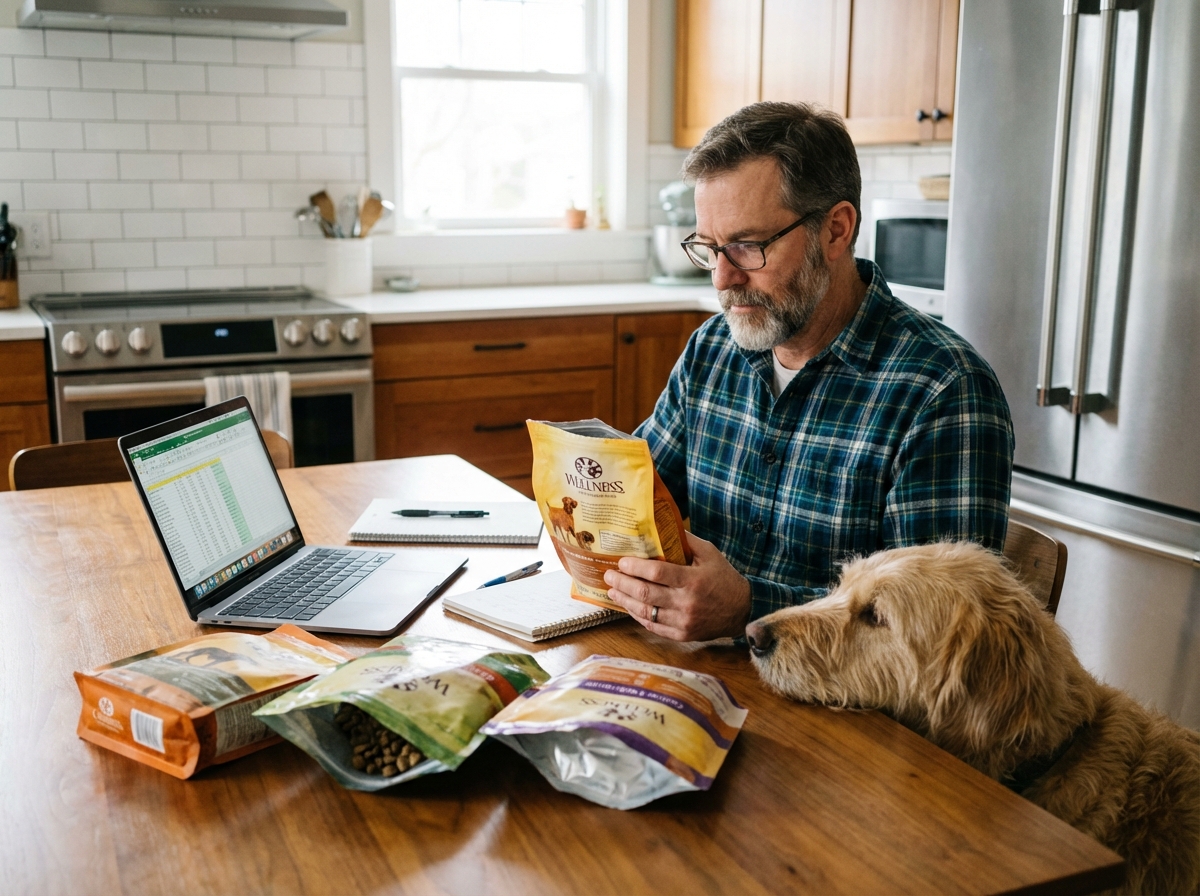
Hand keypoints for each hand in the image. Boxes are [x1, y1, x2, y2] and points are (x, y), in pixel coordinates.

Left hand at [603, 531, 751, 640]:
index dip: (635, 567)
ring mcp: (683, 622)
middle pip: (645, 593)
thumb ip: (686, 541)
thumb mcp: (710, 553)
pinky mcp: (682, 635)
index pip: (657, 573)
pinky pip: (653, 627)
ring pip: (645, 612)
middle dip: (622, 583)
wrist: (742, 610)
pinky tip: (628, 606)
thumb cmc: (723, 578)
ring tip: (612, 591)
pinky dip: (637, 616)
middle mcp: (686, 602)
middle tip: (608, 575)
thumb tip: (661, 526)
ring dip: (625, 600)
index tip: (621, 562)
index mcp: (693, 580)